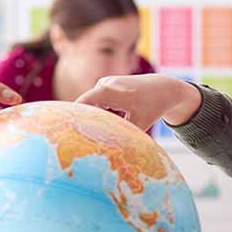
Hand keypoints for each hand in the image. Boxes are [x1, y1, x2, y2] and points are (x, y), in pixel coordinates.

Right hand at [76, 74, 200, 130]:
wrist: (164, 88)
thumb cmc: (152, 107)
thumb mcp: (139, 124)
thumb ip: (123, 135)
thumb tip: (110, 149)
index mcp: (110, 91)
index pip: (83, 104)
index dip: (74, 117)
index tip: (68, 132)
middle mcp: (104, 84)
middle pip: (84, 104)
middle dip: (79, 119)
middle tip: (70, 138)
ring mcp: (105, 82)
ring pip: (90, 103)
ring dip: (87, 116)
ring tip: (79, 133)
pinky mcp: (107, 85)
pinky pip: (95, 100)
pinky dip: (94, 112)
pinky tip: (91, 126)